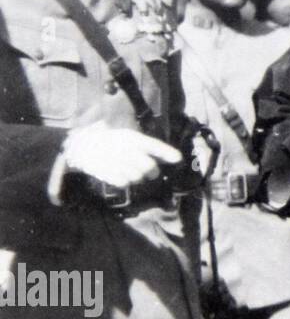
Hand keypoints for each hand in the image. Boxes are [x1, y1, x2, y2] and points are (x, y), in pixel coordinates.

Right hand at [61, 122, 180, 188]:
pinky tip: (121, 174)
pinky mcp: (106, 173)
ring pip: (137, 177)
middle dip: (153, 172)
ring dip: (139, 177)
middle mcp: (125, 150)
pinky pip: (124, 182)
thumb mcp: (128, 136)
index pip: (154, 145)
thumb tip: (170, 157)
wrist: (82, 146)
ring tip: (131, 170)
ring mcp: (115, 162)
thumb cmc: (112, 140)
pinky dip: (125, 181)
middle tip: (151, 172)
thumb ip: (147, 147)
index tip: (178, 158)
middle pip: (149, 167)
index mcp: (132, 138)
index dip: (167, 152)